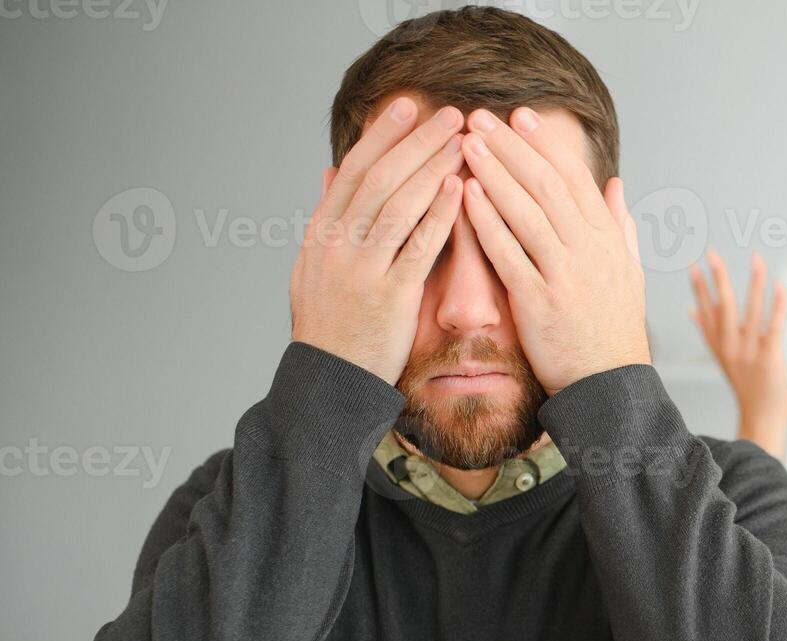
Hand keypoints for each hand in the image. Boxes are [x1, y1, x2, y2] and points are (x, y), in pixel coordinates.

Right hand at [290, 97, 465, 385]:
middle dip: (415, 141)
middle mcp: (336, 246)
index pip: (353, 170)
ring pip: (398, 206)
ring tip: (463, 143)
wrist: (330, 381)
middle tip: (449, 113)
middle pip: (378, 179)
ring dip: (433, 168)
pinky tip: (460, 190)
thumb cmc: (332, 324)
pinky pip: (417, 248)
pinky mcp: (389, 298)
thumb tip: (330, 174)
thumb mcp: (314, 268)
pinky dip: (439, 215)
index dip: (381, 135)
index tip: (407, 106)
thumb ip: (327, 220)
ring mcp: (361, 270)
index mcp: (319, 234)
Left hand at [457, 106, 649, 397]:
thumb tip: (616, 184)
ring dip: (495, 174)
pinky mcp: (539, 304)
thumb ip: (620, 225)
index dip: (546, 145)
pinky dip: (487, 223)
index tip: (521, 117)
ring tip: (467, 144)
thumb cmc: (614, 329)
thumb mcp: (629, 273)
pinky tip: (466, 197)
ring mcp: (565, 277)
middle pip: (547, 186)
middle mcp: (589, 252)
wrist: (608, 384)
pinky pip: (508, 255)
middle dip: (512, 148)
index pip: (576, 179)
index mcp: (608, 241)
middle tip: (481, 118)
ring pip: (527, 213)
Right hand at [688, 250, 786, 458]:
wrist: (761, 417)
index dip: (699, 288)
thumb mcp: (723, 356)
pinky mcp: (770, 357)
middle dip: (718, 279)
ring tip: (756, 260)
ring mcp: (750, 352)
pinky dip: (778, 305)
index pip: (705, 311)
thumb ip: (708, 331)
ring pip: (751, 312)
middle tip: (712, 254)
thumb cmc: (746, 384)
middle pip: (722, 308)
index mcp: (718, 345)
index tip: (693, 265)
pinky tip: (780, 286)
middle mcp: (731, 347)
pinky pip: (774, 326)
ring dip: (754, 284)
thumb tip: (691, 310)